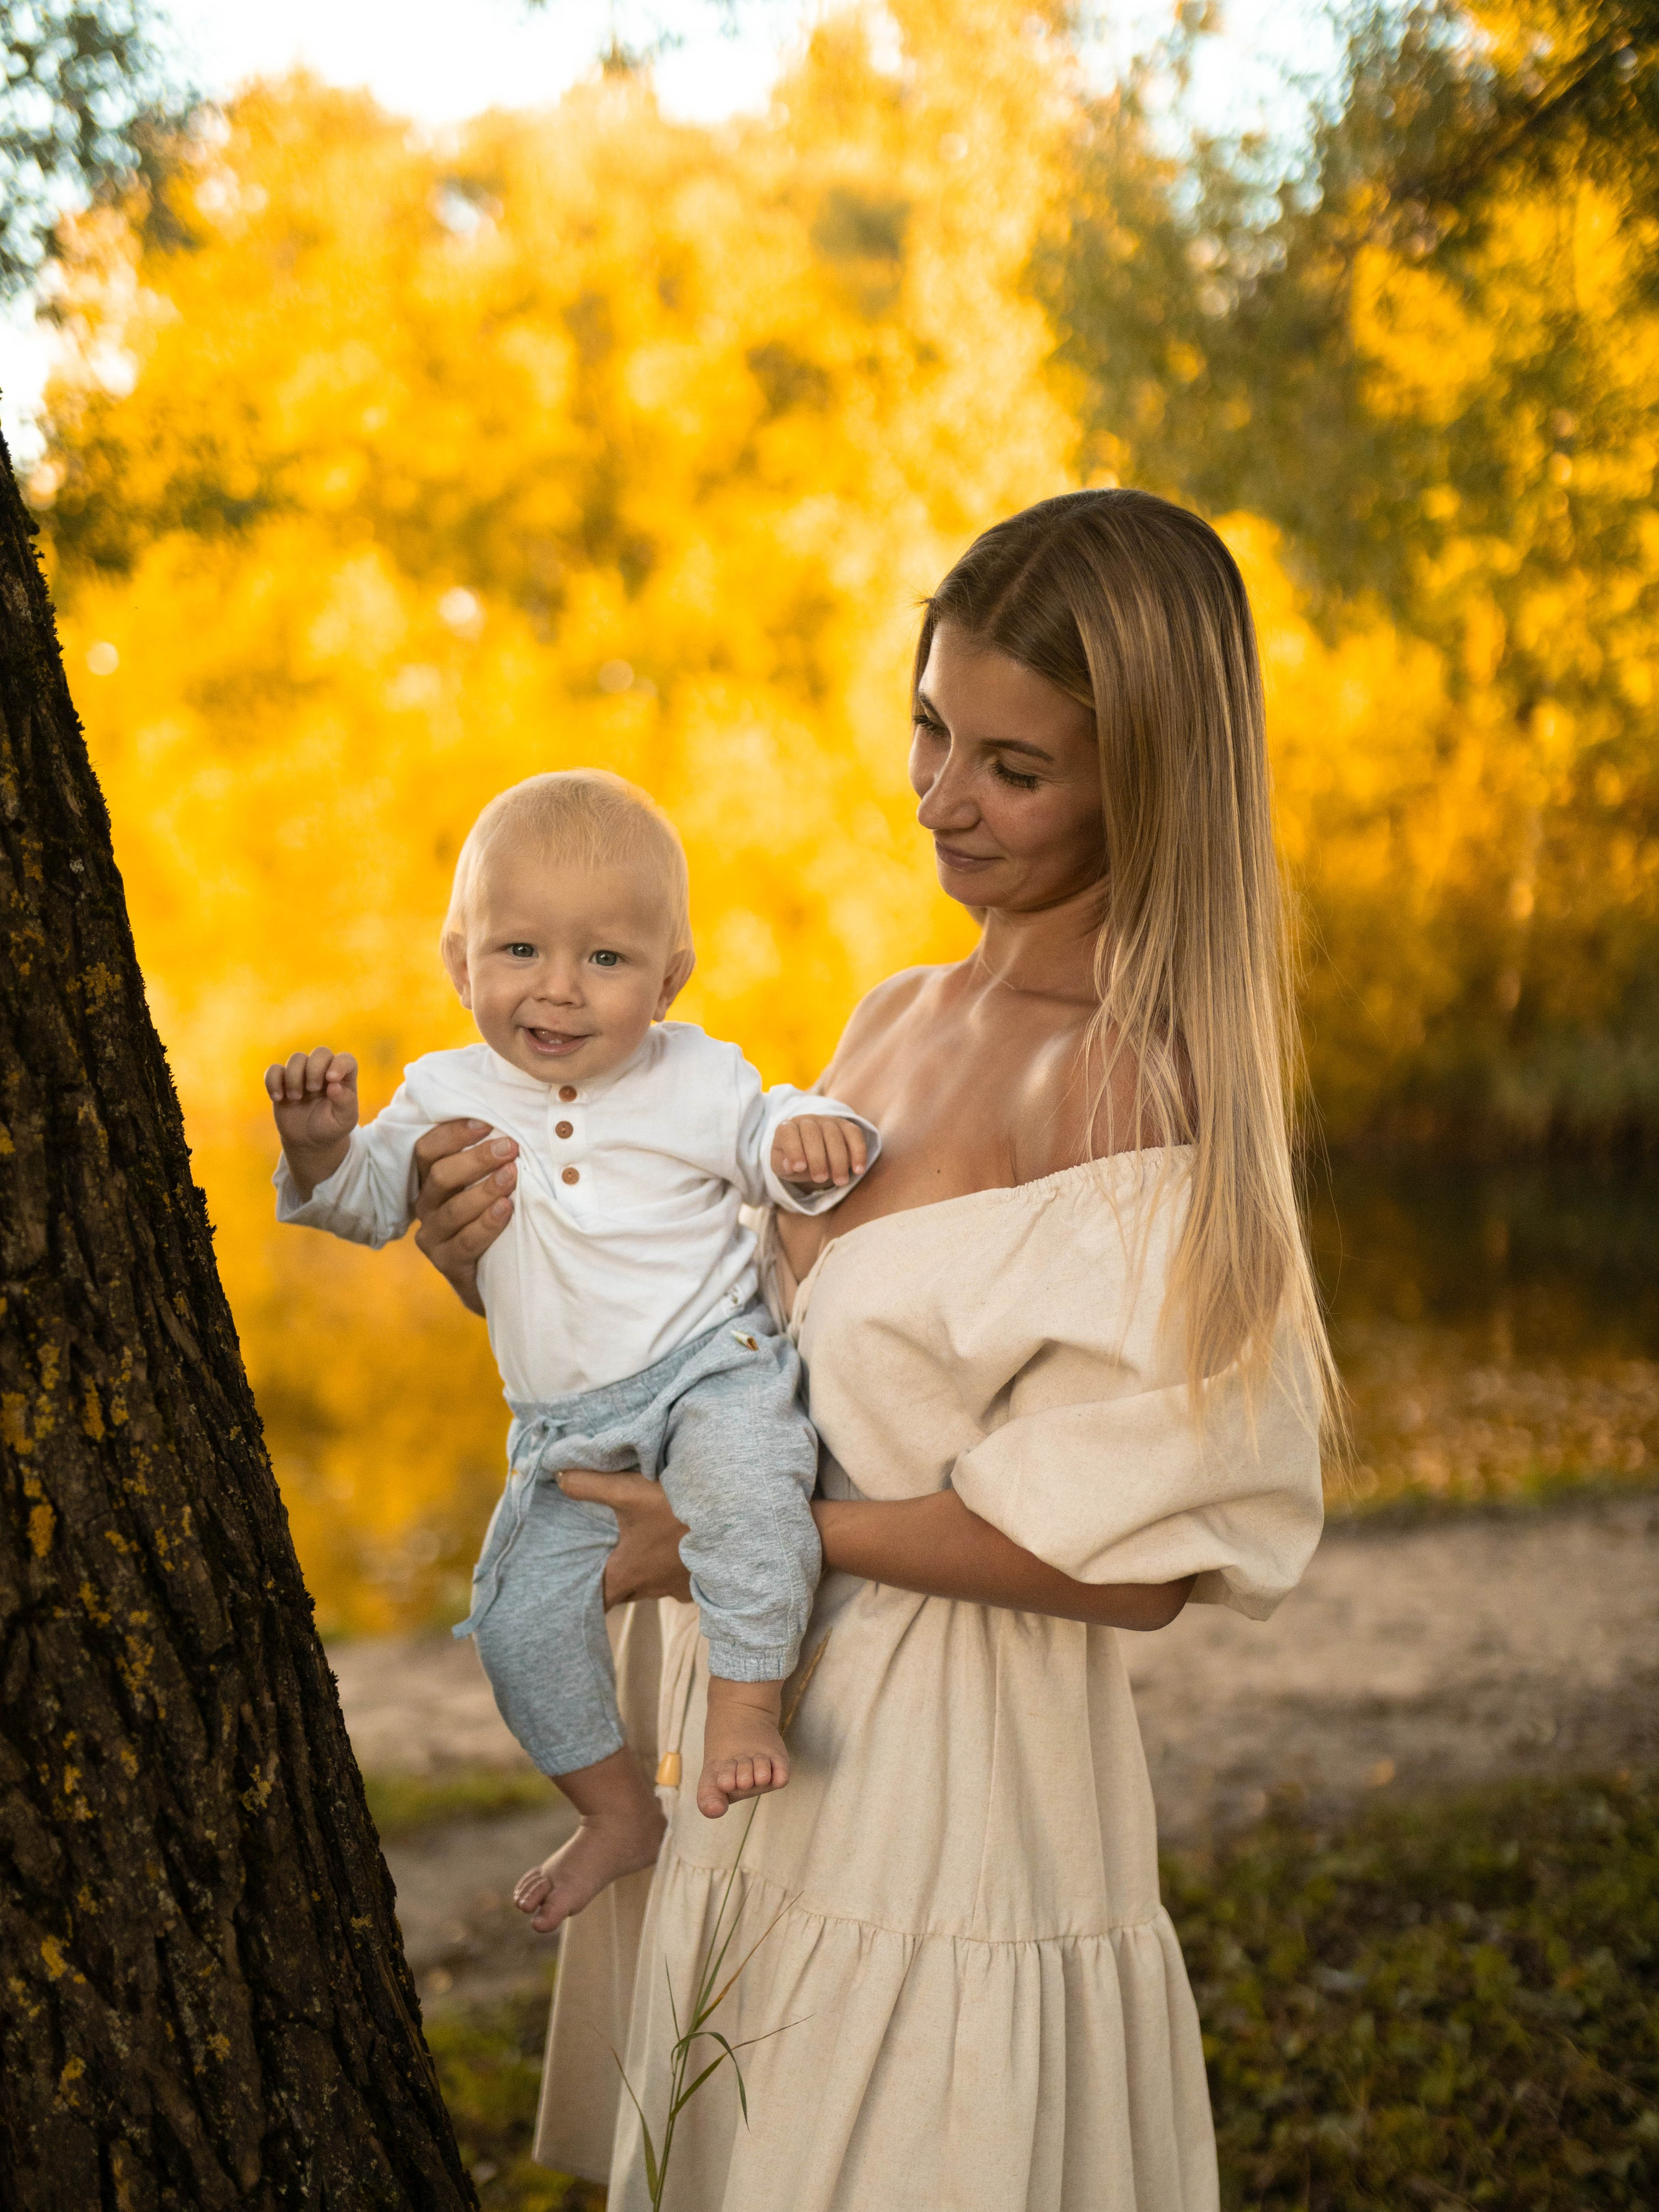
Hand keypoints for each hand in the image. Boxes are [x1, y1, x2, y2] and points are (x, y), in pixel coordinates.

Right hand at [265, 1048, 357, 1196]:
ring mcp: (302, 1074)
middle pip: (320, 1052)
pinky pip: (274, 1070)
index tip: (331, 1079)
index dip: (340, 1064)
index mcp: (344, 1078)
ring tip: (295, 1098)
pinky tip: (277, 1098)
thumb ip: (344, 1103)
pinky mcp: (283, 1081)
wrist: (308, 1140)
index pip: (346, 1060)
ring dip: (294, 1076)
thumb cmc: (330, 1127)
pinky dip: (273, 1081)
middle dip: (314, 1068)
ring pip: (296, 1058)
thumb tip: (334, 1086)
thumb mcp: (343, 1120)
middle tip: (312, 1089)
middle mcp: (324, 1071)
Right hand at [412, 1118, 519, 1316]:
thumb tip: (512, 1127)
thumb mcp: (488, 1186)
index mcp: (430, 1181)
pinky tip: (507, 1209)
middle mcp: (426, 1207)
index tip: (485, 1124)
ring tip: (512, 1176)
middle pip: (441, 1175)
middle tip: (510, 1148)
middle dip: (477, 1159)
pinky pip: (466, 1242)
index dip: (452, 1134)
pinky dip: (488, 1224)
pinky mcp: (447, 1264)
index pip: (427, 1150)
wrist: (497, 1278)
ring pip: (454, 1209)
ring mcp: (432, 1237)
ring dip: (485, 1190)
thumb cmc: (495, 1219)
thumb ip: (490, 1160)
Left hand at [557, 1468, 692, 1607]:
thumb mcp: (630, 1491)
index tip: (572, 1586)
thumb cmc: (679, 1512)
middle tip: (605, 1553)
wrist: (738, 1520)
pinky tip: (679, 1545)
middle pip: (623, 1590)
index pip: (595, 1600)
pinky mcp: (704, 1583)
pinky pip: (681, 1579)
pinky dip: (674, 1566)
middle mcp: (652, 1588)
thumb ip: (589, 1484)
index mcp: (628, 1574)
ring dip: (646, 1569)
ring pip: (652, 1584)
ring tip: (643, 1543)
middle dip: (613, 1576)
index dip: (581, 1595)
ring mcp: (681, 1588)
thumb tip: (558, 1475)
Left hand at [772, 1114, 868, 1188]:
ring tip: (840, 1181)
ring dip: (839, 1160)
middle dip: (817, 1158)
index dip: (794, 1149)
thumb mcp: (782, 1165)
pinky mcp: (846, 1126)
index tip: (799, 1168)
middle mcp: (807, 1120)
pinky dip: (859, 1152)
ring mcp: (828, 1121)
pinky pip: (855, 1134)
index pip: (788, 1132)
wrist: (810, 1151)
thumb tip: (791, 1165)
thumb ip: (782, 1165)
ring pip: (834, 1134)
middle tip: (820, 1179)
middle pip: (813, 1133)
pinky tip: (859, 1170)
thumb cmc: (793, 1160)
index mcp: (787, 1128)